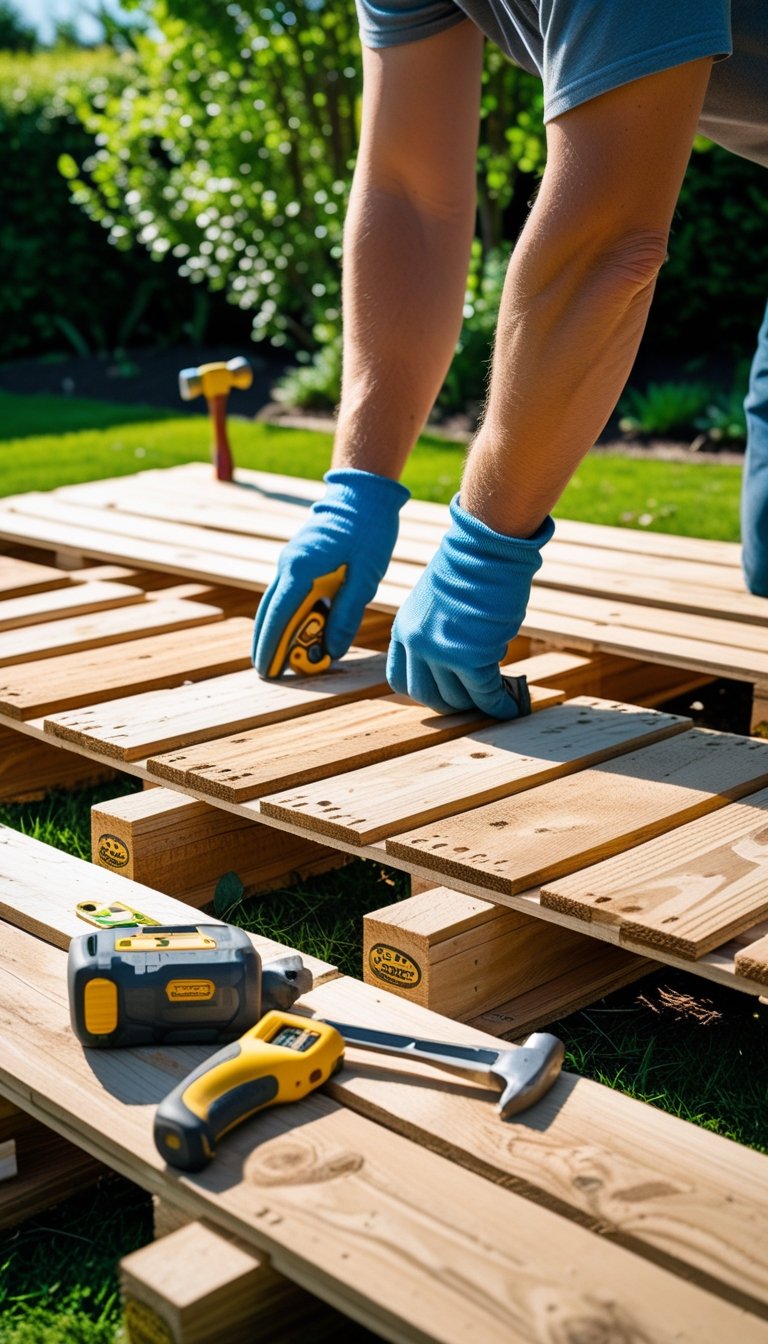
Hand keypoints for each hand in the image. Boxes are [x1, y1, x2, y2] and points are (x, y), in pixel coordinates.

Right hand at [253, 468, 409, 675]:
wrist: (363, 493)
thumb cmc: (368, 532)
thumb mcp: (365, 577)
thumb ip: (347, 614)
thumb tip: (334, 649)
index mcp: (301, 570)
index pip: (278, 616)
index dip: (271, 646)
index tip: (267, 670)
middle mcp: (288, 565)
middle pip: (269, 613)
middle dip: (268, 643)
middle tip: (269, 673)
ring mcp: (291, 560)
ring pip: (276, 603)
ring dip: (277, 630)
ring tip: (280, 658)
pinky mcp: (300, 559)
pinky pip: (287, 593)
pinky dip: (287, 614)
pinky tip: (295, 630)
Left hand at [387, 495, 553, 717]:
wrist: (487, 548)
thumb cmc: (471, 569)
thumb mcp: (436, 603)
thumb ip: (436, 634)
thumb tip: (460, 665)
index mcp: (403, 629)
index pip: (400, 679)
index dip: (424, 690)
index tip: (444, 692)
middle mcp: (416, 644)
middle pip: (426, 695)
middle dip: (452, 703)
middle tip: (473, 701)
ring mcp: (441, 653)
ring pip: (457, 698)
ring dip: (477, 704)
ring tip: (495, 700)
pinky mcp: (470, 658)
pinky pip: (484, 694)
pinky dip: (499, 705)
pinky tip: (512, 707)